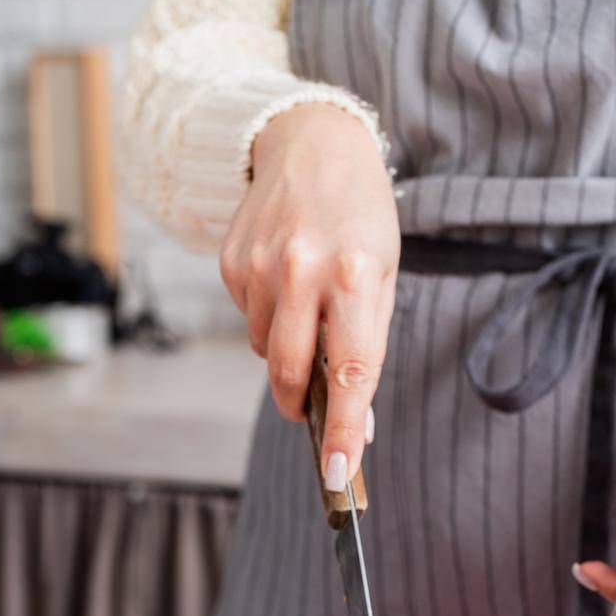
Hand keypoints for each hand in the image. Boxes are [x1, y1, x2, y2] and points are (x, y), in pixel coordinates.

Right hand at [219, 103, 399, 488]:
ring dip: (286, 349)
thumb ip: (369, 346)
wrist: (313, 142)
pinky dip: (267, 317)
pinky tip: (283, 280)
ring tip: (307, 305)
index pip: (350, 372)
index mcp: (354, 275)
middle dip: (301, 403)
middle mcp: (302, 269)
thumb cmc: (360, 215)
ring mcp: (260, 266)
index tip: (339, 473)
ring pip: (266, 350)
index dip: (345, 429)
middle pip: (292, 373)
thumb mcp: (383, 273)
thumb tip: (361, 423)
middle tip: (310, 410)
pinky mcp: (231, 263)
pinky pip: (248, 319)